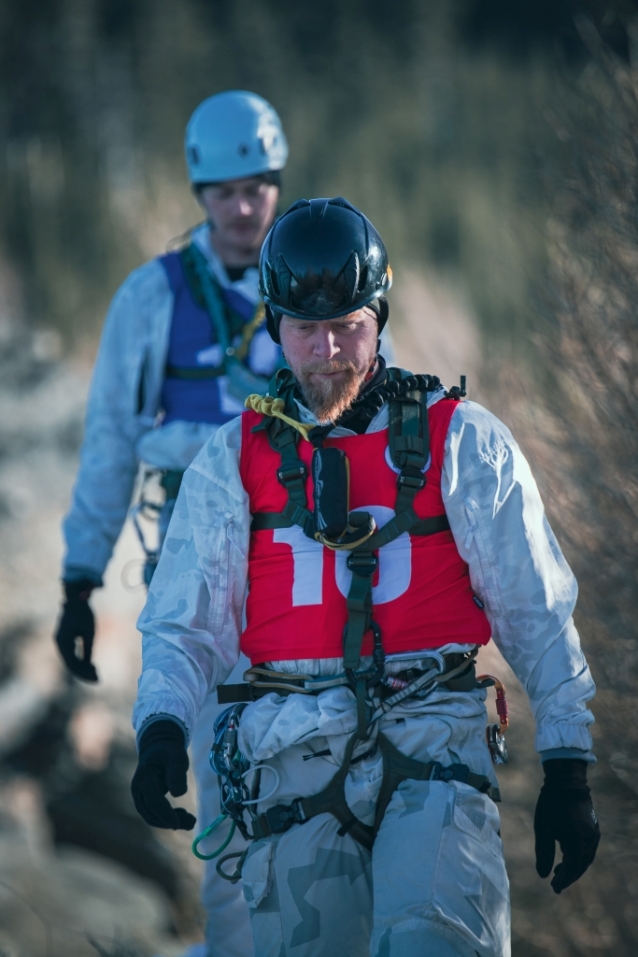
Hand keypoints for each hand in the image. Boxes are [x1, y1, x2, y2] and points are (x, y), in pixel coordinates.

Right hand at [54, 580, 98, 681]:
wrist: (76, 599)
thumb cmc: (84, 614)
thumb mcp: (89, 632)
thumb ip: (88, 648)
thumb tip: (88, 665)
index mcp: (63, 641)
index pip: (72, 663)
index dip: (84, 672)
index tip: (96, 677)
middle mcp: (59, 643)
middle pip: (71, 664)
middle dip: (84, 672)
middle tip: (98, 679)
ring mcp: (61, 642)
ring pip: (71, 660)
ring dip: (83, 668)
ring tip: (97, 674)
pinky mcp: (65, 640)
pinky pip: (71, 654)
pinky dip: (81, 660)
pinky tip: (91, 665)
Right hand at [131, 720, 196, 829]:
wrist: (158, 746)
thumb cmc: (169, 751)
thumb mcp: (177, 756)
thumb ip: (177, 772)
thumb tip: (178, 794)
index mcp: (144, 778)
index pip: (152, 801)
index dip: (164, 814)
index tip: (177, 824)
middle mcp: (138, 790)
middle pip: (151, 812)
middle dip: (170, 821)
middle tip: (192, 822)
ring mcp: (140, 796)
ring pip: (152, 816)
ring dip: (169, 822)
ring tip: (190, 820)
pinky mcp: (145, 800)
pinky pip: (153, 814)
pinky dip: (167, 818)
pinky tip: (181, 815)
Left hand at [534, 758, 599, 892]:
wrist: (567, 781)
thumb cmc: (551, 804)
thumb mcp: (543, 828)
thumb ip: (543, 852)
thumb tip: (542, 875)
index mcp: (577, 842)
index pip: (571, 869)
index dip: (563, 880)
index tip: (553, 888)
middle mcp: (589, 841)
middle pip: (580, 866)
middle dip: (569, 877)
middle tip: (556, 885)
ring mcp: (594, 834)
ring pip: (586, 858)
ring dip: (574, 868)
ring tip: (560, 872)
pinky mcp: (593, 828)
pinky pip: (588, 849)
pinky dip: (579, 857)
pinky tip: (568, 856)